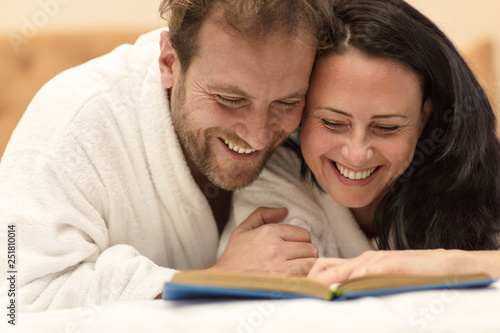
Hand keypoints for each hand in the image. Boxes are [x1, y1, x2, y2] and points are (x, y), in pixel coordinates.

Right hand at [211, 207, 317, 275]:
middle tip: (294, 259)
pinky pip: (308, 277)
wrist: (225, 283)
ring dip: (307, 266)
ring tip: (296, 269)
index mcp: (269, 233)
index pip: (303, 234)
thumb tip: (284, 210)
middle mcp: (277, 249)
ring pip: (312, 262)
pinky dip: (306, 278)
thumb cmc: (234, 258)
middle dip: (305, 253)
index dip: (299, 241)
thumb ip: (262, 215)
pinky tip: (295, 279)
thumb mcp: (243, 230)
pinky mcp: (285, 285)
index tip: (291, 248)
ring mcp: (282, 268)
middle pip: (310, 248)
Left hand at [307, 249, 499, 284]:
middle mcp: (362, 260)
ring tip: (302, 292)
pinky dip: (345, 282)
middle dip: (306, 279)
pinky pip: (362, 274)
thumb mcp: (382, 278)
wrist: (444, 266)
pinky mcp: (387, 267)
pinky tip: (334, 291)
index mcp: (360, 263)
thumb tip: (340, 294)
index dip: (308, 276)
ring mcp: (374, 262)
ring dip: (319, 281)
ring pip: (338, 270)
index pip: (326, 266)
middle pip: (325, 266)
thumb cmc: (414, 274)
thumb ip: (362, 282)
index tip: (292, 288)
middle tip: (289, 292)